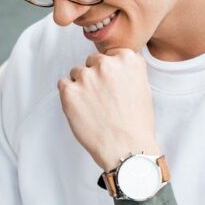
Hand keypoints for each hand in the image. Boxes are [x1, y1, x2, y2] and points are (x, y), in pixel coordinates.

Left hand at [57, 48, 160, 169]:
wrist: (127, 149)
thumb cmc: (136, 124)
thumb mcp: (142, 88)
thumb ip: (125, 72)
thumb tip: (111, 66)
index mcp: (128, 60)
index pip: (111, 55)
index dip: (111, 72)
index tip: (113, 86)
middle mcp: (106, 63)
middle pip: (92, 62)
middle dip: (95, 77)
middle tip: (103, 100)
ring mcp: (86, 76)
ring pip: (76, 73)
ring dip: (81, 87)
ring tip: (94, 108)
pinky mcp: (69, 91)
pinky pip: (63, 85)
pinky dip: (69, 97)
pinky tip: (82, 110)